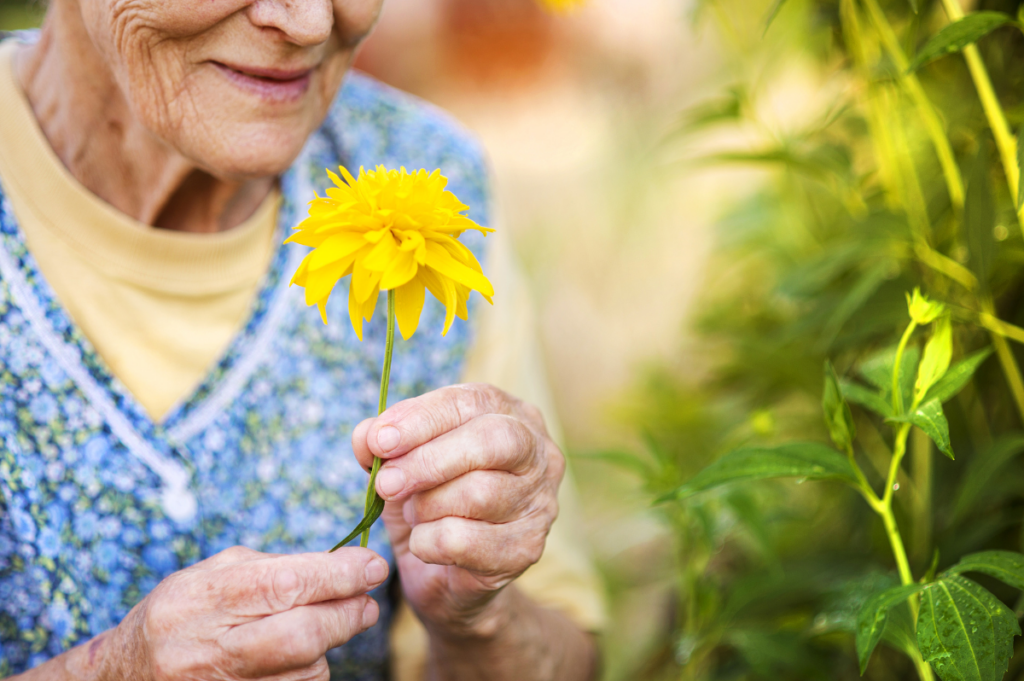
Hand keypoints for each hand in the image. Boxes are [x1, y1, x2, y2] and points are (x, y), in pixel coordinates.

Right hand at [101, 546, 387, 679]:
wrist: (124, 677)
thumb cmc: (179, 615)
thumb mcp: (210, 576)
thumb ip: (271, 567)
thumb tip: (342, 564)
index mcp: (201, 598)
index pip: (284, 583)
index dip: (338, 574)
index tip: (372, 566)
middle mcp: (205, 648)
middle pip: (301, 635)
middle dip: (347, 616)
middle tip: (367, 604)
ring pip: (304, 672)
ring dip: (327, 650)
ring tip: (321, 631)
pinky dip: (307, 675)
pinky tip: (298, 661)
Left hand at [351, 383, 564, 639]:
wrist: (445, 575)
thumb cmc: (429, 502)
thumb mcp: (400, 464)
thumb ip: (382, 442)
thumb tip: (368, 435)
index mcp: (509, 414)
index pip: (470, 402)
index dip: (421, 418)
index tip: (380, 440)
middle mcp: (537, 453)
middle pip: (491, 441)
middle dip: (430, 460)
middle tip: (387, 483)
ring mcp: (540, 502)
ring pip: (479, 493)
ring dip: (428, 506)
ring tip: (413, 514)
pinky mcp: (527, 549)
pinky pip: (468, 540)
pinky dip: (430, 543)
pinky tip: (423, 544)